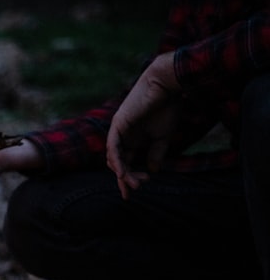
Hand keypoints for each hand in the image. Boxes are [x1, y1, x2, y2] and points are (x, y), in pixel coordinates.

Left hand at [106, 51, 180, 198]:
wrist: (166, 86)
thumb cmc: (167, 108)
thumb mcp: (163, 137)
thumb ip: (156, 153)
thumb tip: (152, 170)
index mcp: (132, 140)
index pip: (126, 163)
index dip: (128, 179)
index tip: (133, 193)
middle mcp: (122, 137)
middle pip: (118, 164)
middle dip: (125, 179)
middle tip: (135, 189)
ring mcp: (118, 132)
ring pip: (114, 159)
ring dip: (123, 173)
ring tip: (134, 183)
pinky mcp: (117, 125)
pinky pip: (113, 147)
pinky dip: (117, 161)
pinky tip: (121, 173)